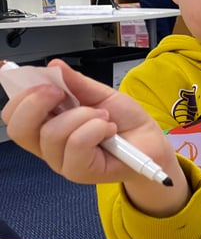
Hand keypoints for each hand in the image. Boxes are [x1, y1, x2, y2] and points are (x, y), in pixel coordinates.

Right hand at [1, 59, 188, 215]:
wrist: (150, 142)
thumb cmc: (124, 121)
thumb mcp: (101, 94)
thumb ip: (76, 83)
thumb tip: (54, 66)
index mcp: (47, 124)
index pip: (13, 116)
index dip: (21, 95)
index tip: (45, 81)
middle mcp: (48, 146)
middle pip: (18, 128)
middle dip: (39, 102)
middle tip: (62, 93)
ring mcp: (62, 161)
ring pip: (52, 133)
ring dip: (83, 116)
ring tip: (103, 116)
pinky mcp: (80, 172)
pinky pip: (76, 143)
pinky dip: (96, 128)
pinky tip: (108, 129)